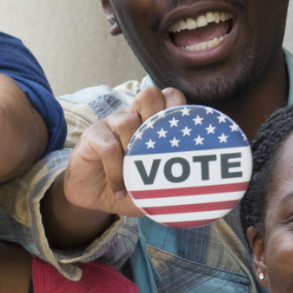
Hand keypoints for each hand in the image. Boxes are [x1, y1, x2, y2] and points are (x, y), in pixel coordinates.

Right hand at [61, 86, 186, 216]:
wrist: (93, 198)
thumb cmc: (128, 188)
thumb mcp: (154, 190)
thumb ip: (173, 186)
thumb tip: (199, 194)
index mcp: (152, 122)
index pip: (171, 97)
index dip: (179, 111)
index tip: (183, 141)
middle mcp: (133, 117)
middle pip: (150, 94)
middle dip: (157, 118)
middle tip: (159, 150)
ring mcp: (111, 124)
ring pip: (128, 121)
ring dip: (135, 153)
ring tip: (136, 179)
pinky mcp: (93, 136)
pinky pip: (109, 148)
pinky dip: (117, 172)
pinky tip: (120, 190)